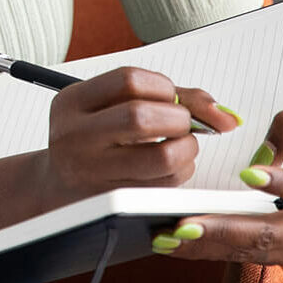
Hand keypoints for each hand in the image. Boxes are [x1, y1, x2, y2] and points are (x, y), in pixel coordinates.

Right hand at [44, 67, 240, 204]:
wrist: (58, 187)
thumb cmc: (93, 139)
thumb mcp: (108, 106)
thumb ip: (166, 97)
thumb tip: (225, 115)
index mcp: (72, 102)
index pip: (128, 80)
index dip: (164, 87)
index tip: (172, 98)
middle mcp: (75, 136)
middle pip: (141, 117)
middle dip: (179, 119)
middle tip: (183, 123)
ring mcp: (91, 173)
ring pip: (159, 158)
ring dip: (186, 149)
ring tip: (182, 145)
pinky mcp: (112, 202)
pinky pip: (162, 187)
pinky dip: (182, 173)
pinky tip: (172, 167)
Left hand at [151, 98, 282, 264]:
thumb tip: (266, 154)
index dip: (282, 183)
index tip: (246, 173)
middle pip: (272, 233)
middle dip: (227, 229)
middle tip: (187, 225)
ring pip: (249, 249)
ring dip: (207, 245)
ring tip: (171, 236)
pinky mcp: (274, 255)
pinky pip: (237, 256)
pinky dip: (204, 250)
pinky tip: (173, 244)